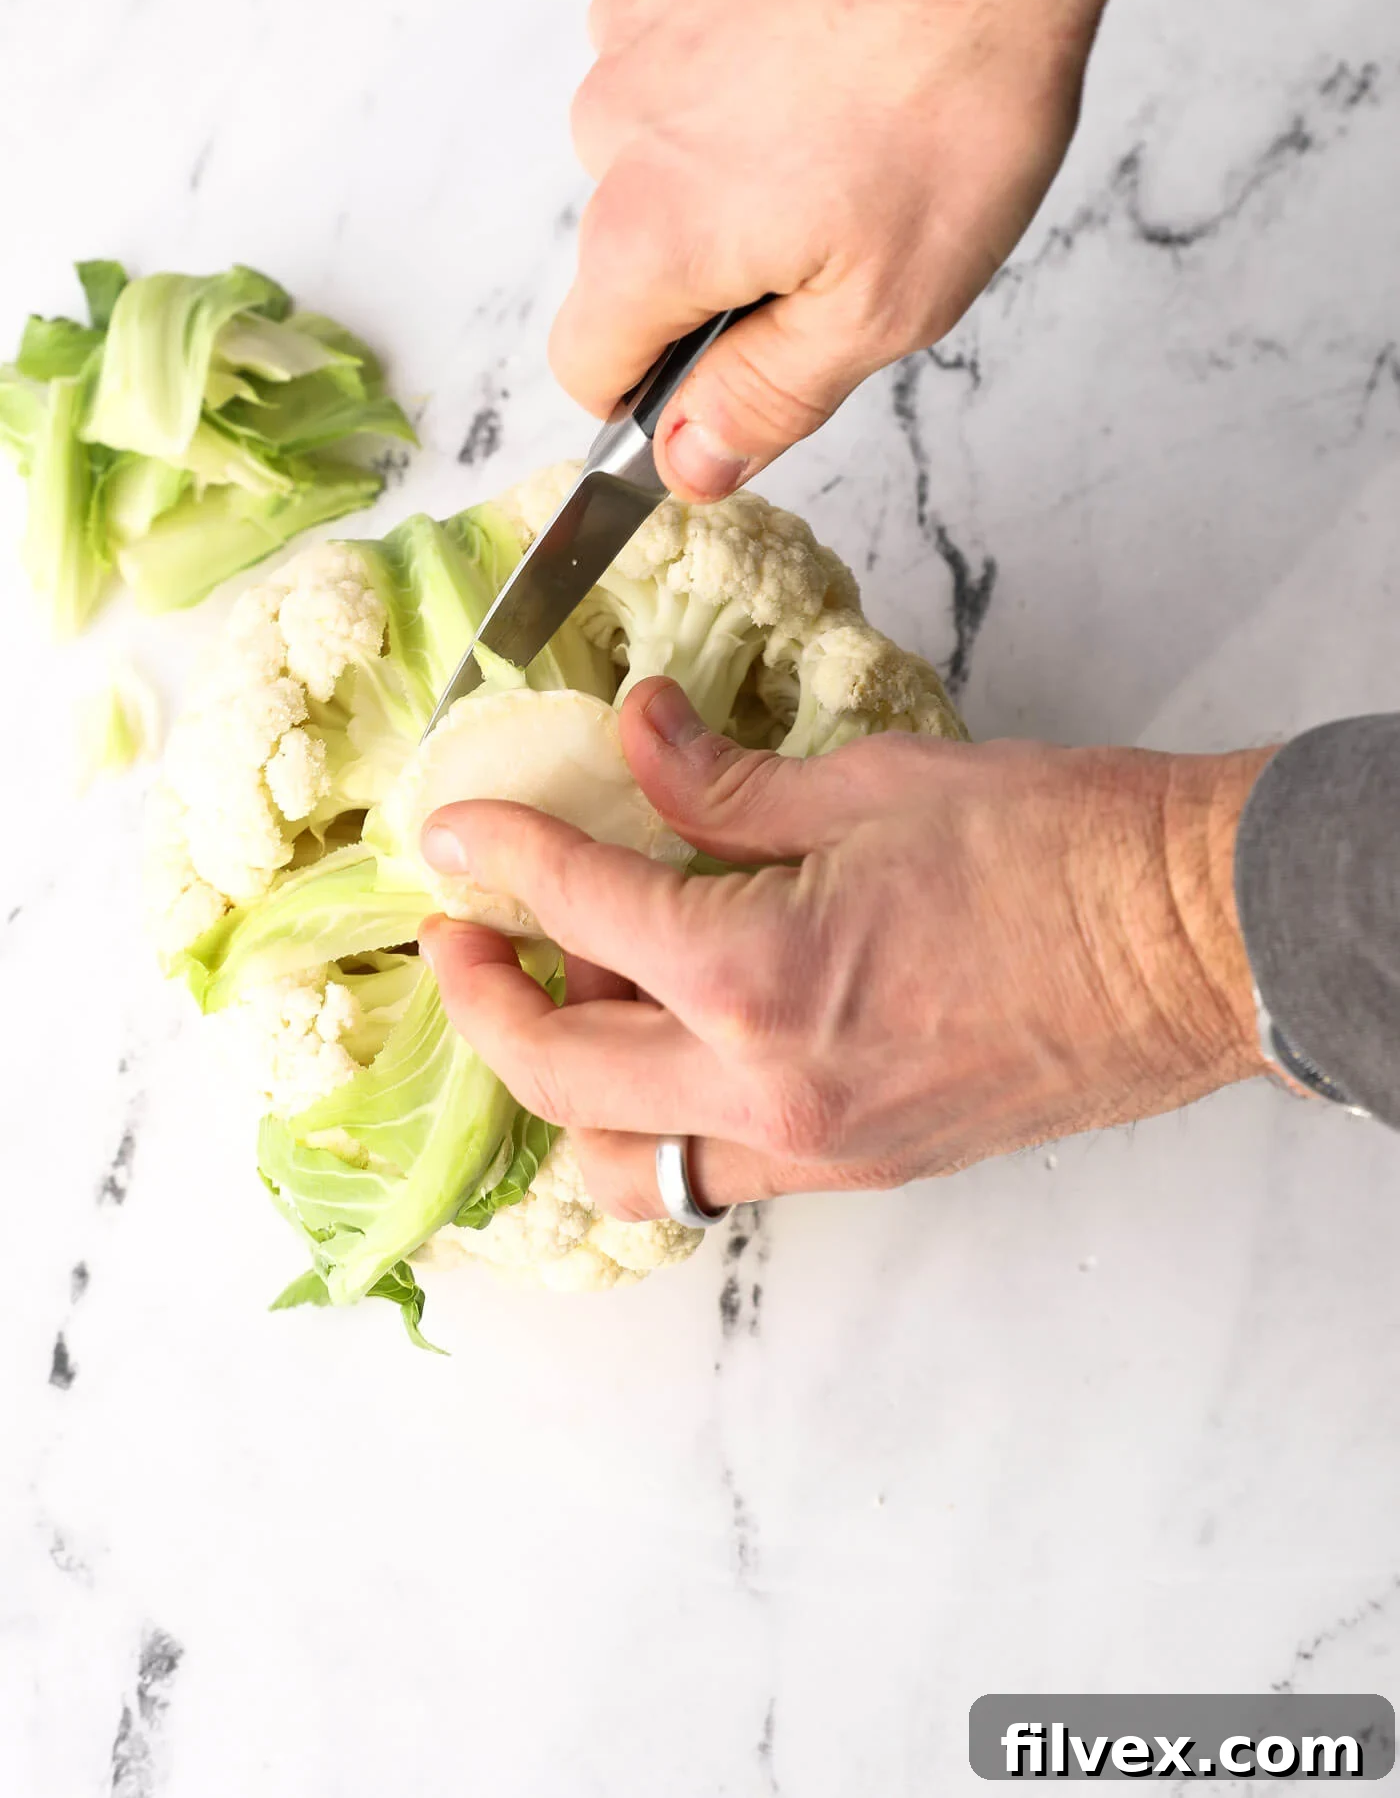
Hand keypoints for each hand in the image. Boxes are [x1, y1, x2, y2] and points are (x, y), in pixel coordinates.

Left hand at [421, 681, 1268, 1222]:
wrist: (1192, 945)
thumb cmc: (1058, 850)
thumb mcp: (869, 783)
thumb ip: (720, 779)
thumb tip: (634, 732)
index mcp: (755, 976)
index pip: (575, 912)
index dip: (500, 854)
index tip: (461, 828)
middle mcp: (765, 1091)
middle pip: (556, 1074)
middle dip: (483, 1000)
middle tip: (465, 933)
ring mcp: (813, 1150)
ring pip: (623, 1162)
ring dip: (563, 1085)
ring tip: (571, 994)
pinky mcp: (858, 1169)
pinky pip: (712, 1173)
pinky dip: (654, 1120)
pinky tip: (667, 1038)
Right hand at [551, 0, 1222, 500]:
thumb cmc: (953, 97)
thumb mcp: (881, 307)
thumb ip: (764, 401)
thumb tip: (686, 465)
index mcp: (648, 235)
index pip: (587, 366)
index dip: (657, 395)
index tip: (729, 376)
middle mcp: (610, 125)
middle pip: (629, 251)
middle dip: (716, 263)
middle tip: (843, 225)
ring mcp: (633, 20)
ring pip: (654, 143)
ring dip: (727, 157)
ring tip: (845, 120)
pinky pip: (678, 41)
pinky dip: (736, 59)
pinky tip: (826, 40)